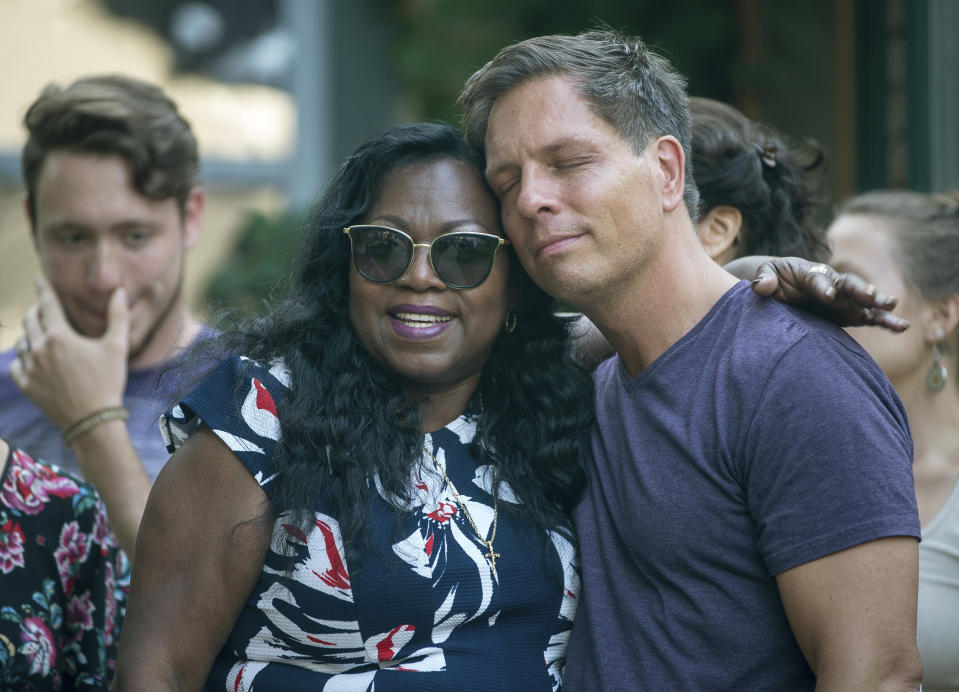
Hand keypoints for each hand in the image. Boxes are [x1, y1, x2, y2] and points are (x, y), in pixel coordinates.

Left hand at [9, 277, 129, 430]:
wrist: (92, 420)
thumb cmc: (107, 381)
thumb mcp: (117, 346)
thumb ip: (118, 316)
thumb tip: (118, 291)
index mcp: (60, 336)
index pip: (48, 304)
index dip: (43, 289)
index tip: (38, 279)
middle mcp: (40, 348)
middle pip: (31, 321)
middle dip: (36, 311)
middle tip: (42, 308)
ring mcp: (31, 368)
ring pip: (22, 342)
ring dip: (30, 334)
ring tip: (39, 334)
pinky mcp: (27, 385)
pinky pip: (16, 365)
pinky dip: (22, 358)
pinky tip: (31, 359)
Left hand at [750, 257, 908, 331]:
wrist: (781, 290)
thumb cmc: (773, 280)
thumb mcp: (764, 275)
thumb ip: (764, 279)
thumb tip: (761, 287)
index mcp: (809, 272)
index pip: (817, 278)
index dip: (823, 286)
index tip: (828, 296)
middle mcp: (830, 283)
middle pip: (847, 284)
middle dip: (858, 290)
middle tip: (869, 296)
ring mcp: (842, 299)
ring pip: (863, 300)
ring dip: (877, 303)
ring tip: (892, 307)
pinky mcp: (847, 314)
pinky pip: (868, 316)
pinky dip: (883, 320)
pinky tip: (900, 326)